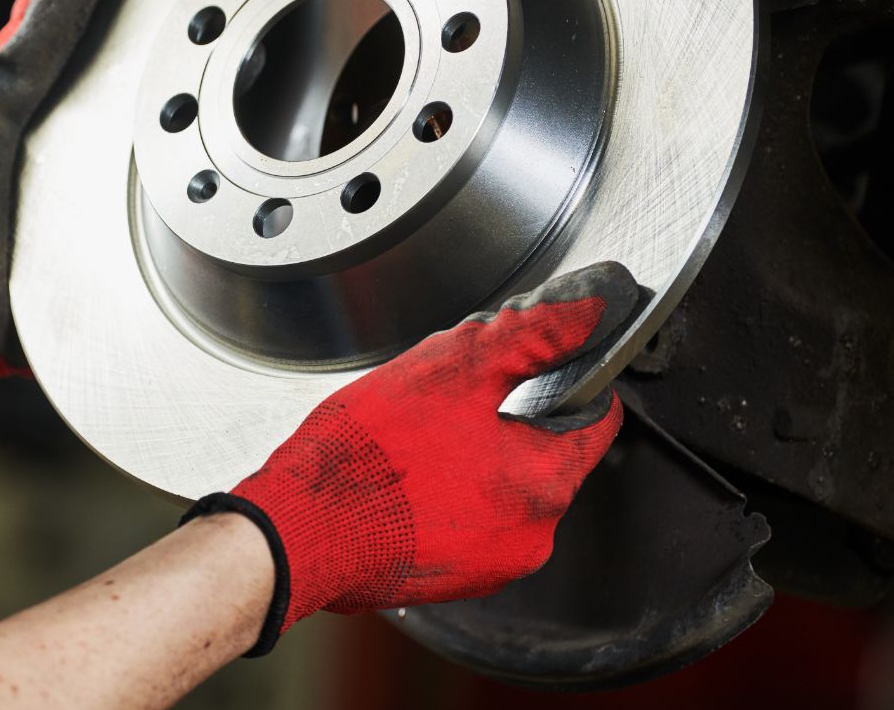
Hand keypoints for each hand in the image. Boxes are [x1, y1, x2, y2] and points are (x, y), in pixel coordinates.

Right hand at [189, 262, 638, 653]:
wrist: (298, 530)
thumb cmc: (365, 458)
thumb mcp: (454, 370)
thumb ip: (532, 336)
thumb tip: (588, 311)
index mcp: (544, 482)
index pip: (595, 418)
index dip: (564, 379)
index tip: (529, 367)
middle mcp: (532, 537)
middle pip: (545, 453)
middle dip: (505, 420)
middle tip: (450, 403)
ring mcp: (492, 566)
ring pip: (504, 489)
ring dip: (474, 459)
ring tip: (419, 443)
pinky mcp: (453, 581)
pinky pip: (470, 524)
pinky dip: (447, 497)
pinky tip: (406, 478)